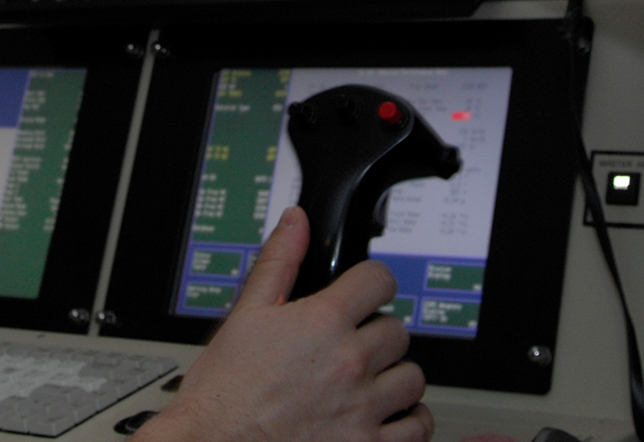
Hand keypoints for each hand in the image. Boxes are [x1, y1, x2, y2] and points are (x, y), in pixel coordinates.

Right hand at [135, 207, 432, 441]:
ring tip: (366, 384)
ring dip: (394, 378)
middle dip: (376, 335)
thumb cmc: (224, 391)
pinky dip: (407, 421)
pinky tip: (382, 416)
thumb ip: (278, 262)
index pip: (380, 280)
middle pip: (398, 330)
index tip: (364, 296)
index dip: (370, 284)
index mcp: (322, 322)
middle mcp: (350, 362)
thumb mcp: (245, 315)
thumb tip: (296, 222)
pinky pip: (419, 426)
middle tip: (349, 348)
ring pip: (413, 379)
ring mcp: (364, 408)